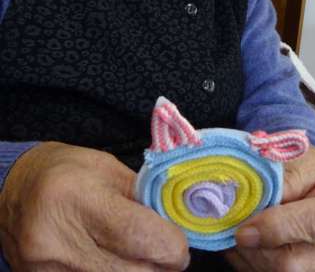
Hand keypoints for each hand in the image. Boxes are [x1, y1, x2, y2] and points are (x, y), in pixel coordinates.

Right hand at [0, 142, 189, 271]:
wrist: (11, 190)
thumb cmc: (66, 172)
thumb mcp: (108, 169)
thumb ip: (144, 197)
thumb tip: (178, 224)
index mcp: (78, 196)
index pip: (136, 235)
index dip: (170, 245)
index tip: (180, 245)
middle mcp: (58, 238)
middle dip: (157, 264)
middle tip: (163, 251)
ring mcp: (46, 269)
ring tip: (137, 253)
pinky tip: (114, 261)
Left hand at [227, 146, 314, 271]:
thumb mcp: (304, 160)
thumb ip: (281, 180)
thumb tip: (248, 203)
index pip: (313, 225)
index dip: (274, 228)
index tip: (243, 228)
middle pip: (293, 263)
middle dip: (255, 247)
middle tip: (234, 228)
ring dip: (251, 257)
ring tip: (240, 232)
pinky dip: (255, 263)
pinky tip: (249, 245)